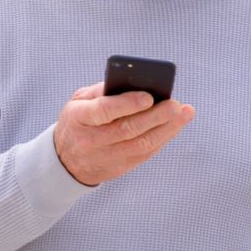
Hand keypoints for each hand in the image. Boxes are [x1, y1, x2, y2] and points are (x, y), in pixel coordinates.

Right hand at [53, 82, 194, 185]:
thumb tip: (134, 82)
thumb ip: (102, 90)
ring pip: (141, 145)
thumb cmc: (78, 121)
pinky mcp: (120, 168)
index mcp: (78, 118)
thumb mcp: (79, 100)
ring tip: (183, 113)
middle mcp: (91, 140)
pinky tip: (175, 126)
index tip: (148, 96)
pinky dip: (162, 139)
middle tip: (175, 104)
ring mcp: (106, 157)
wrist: (66, 160)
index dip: (126, 104)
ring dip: (166, 129)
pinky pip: (145, 154)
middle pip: (127, 129)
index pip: (103, 111)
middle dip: (155, 116)